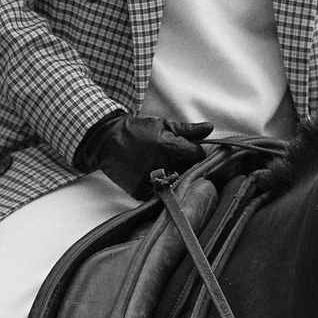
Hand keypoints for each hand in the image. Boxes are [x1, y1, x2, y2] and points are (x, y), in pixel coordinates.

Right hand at [80, 114, 212, 197]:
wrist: (107, 141)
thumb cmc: (137, 130)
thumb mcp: (162, 124)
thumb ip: (188, 130)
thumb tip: (210, 128)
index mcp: (171, 148)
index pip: (198, 155)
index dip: (195, 152)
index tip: (188, 150)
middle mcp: (163, 166)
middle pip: (187, 170)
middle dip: (184, 164)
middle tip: (171, 157)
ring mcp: (152, 181)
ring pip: (174, 183)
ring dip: (171, 176)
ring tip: (160, 165)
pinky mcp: (141, 192)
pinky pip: (158, 193)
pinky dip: (157, 186)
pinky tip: (150, 174)